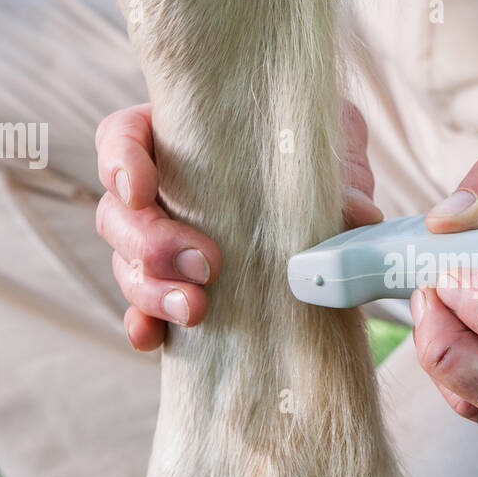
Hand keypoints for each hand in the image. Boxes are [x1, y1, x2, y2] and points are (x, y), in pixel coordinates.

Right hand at [95, 101, 381, 349]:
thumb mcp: (332, 159)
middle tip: (206, 264)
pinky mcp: (173, 289)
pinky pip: (143, 309)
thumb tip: (359, 214)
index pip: (122, 139)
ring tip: (196, 309)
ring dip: (152, 290)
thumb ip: (341, 179)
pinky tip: (153, 337)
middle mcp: (157, 193)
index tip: (141, 188)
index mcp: (177, 140)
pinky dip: (144, 324)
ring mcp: (160, 245)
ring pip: (127, 265)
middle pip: (118, 214)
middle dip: (152, 243)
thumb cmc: (315, 162)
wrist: (333, 208)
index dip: (121, 161)